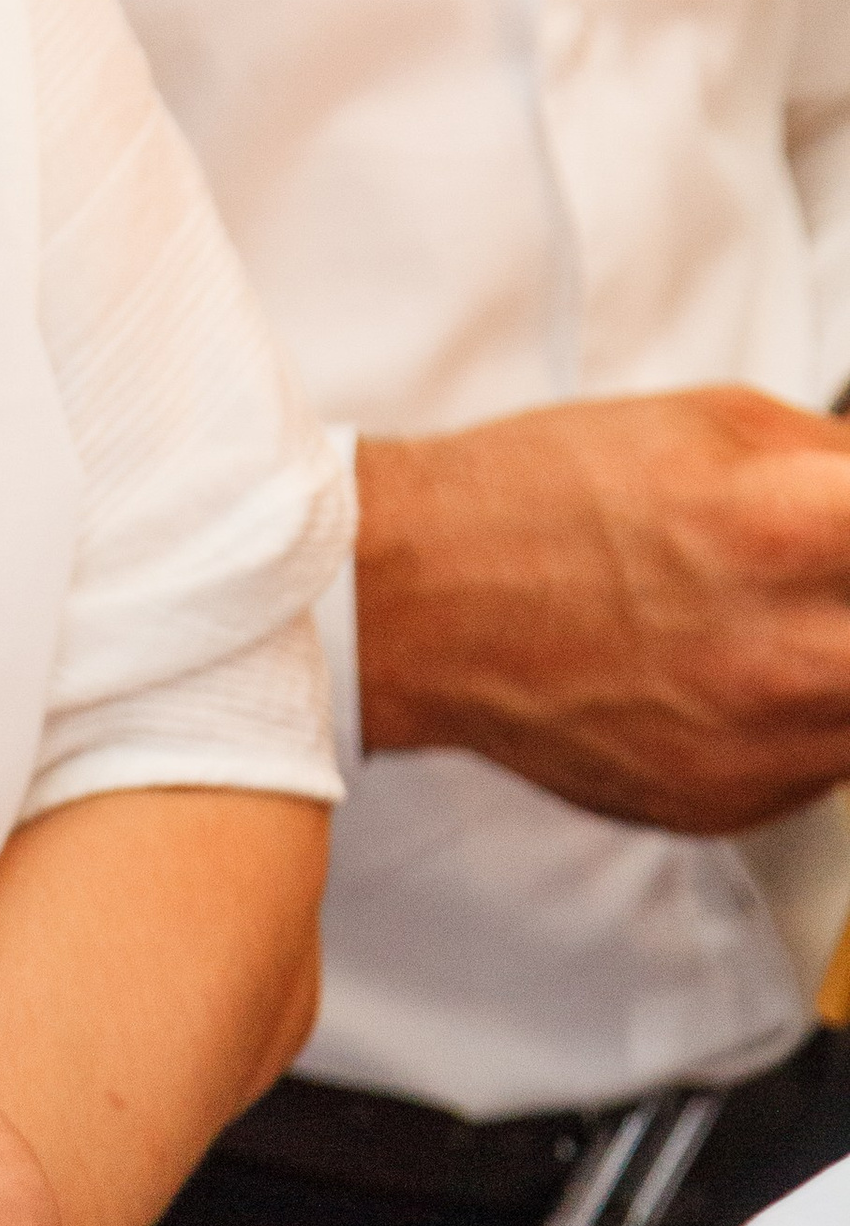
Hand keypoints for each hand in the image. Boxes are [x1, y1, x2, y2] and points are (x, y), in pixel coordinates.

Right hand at [359, 386, 849, 828]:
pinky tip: (746, 667)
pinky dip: (814, 719)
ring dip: (849, 660)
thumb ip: (844, 464)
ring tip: (790, 618)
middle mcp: (796, 656)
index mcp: (796, 529)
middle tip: (827, 581)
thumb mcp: (718, 421)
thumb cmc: (543, 497)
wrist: (418, 598)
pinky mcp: (734, 804)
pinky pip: (829, 767)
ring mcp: (767, 747)